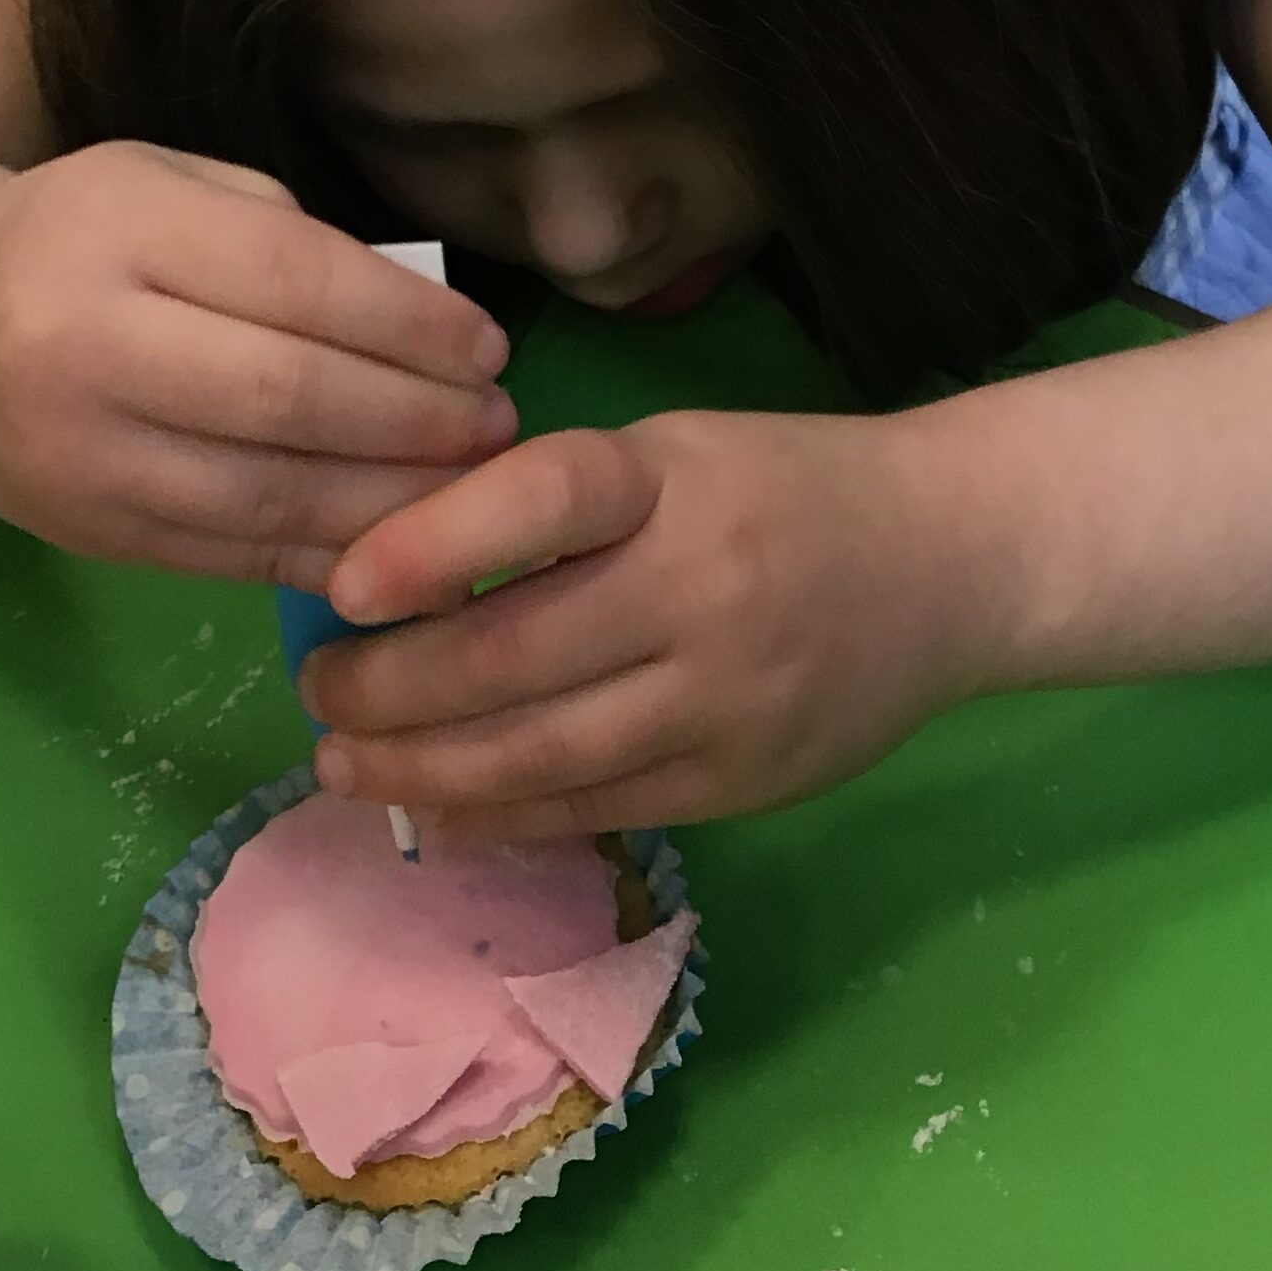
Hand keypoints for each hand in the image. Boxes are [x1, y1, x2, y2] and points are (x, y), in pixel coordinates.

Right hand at [0, 141, 515, 582]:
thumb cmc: (77, 236)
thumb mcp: (169, 183)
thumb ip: (286, 242)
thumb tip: (432, 329)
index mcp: (114, 227)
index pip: (297, 282)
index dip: (412, 323)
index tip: (490, 346)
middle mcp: (79, 342)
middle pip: (289, 397)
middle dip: (417, 419)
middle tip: (498, 425)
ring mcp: (73, 453)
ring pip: (266, 495)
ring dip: (389, 501)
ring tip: (468, 488)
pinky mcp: (81, 532)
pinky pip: (231, 557)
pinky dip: (328, 557)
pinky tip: (398, 544)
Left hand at [298, 408, 976, 838]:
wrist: (953, 563)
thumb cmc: (784, 490)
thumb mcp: (676, 454)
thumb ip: (557, 507)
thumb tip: (392, 572)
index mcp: (673, 481)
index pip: (542, 503)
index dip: (431, 544)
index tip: (343, 585)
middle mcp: (701, 589)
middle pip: (515, 656)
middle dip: (389, 686)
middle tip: (318, 689)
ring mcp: (725, 698)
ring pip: (542, 754)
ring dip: (423, 767)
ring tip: (345, 762)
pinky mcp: (742, 781)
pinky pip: (596, 809)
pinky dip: (501, 815)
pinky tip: (435, 810)